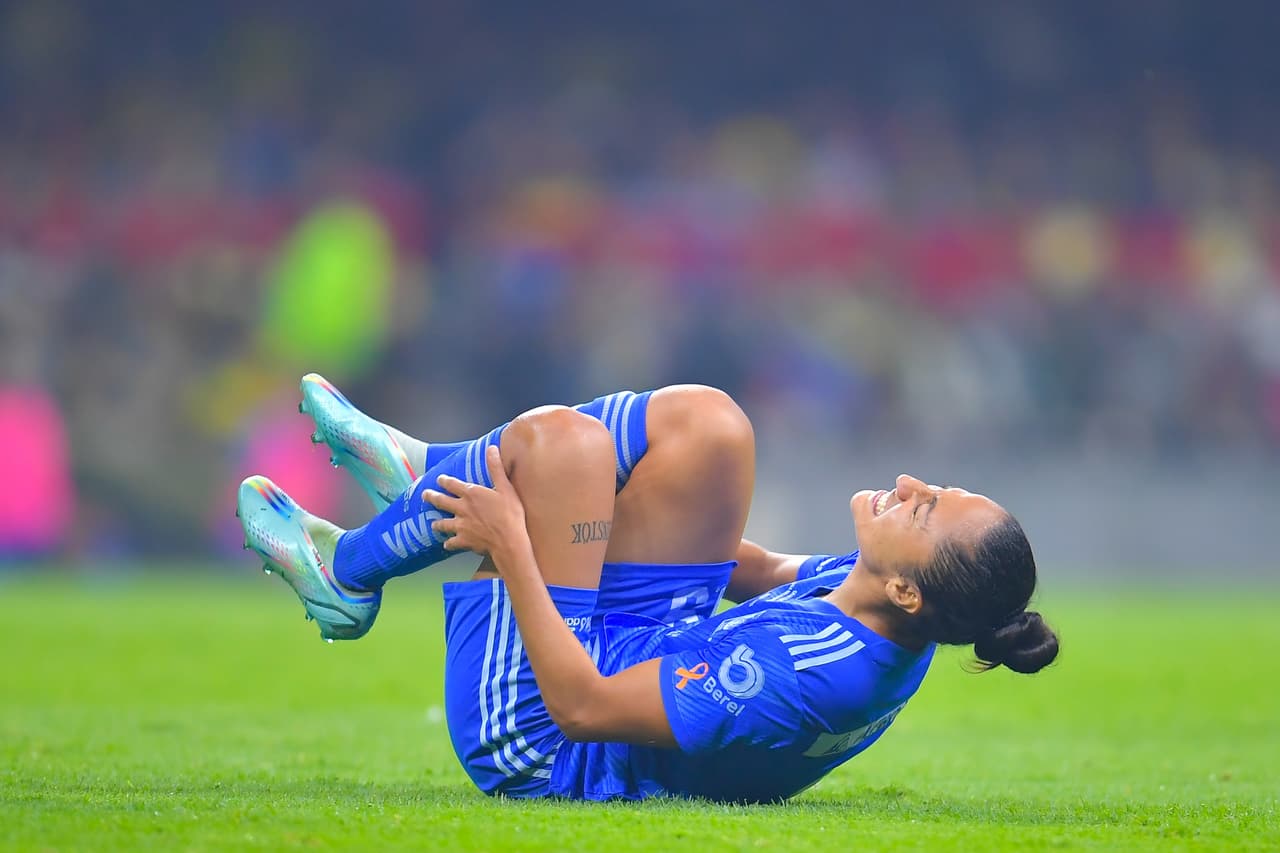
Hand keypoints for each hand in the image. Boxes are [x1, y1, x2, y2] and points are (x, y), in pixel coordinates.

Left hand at [423, 445, 528, 559]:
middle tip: (424, 495)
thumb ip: (496, 468)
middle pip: (441, 501)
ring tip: (433, 524)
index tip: (439, 479)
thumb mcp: (506, 487)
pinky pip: (452, 542)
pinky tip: (447, 544)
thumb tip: (491, 448)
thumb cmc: (510, 514)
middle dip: (431, 497)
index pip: (453, 484)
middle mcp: (462, 508)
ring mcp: (461, 525)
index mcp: (471, 494)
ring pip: (443, 523)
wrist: (508, 540)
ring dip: (438, 523)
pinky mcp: (463, 540)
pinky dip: (449, 543)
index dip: (444, 481)